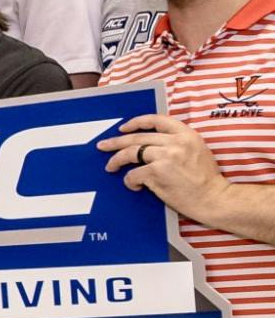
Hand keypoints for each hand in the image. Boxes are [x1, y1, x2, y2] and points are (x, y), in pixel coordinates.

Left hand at [99, 113, 230, 220]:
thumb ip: (177, 144)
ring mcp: (167, 156)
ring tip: (109, 167)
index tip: (123, 128)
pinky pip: (133, 173)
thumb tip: (149, 146)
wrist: (214, 198)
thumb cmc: (205, 180)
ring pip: (131, 152)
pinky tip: (134, 186)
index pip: (157, 120)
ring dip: (116, 160)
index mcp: (187, 134)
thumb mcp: (196, 151)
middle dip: (116, 141)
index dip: (136, 122)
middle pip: (138, 137)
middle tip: (103, 146)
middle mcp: (176, 142)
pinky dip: (129, 181)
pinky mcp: (158, 172)